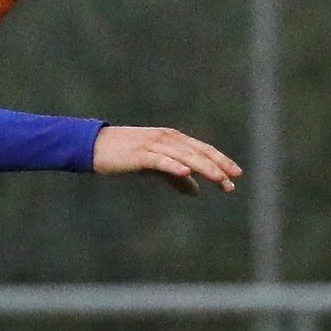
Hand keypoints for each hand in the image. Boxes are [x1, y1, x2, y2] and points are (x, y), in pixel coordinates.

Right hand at [92, 125, 240, 195]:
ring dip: (203, 167)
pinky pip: (161, 160)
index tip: (236, 175)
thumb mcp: (155, 167)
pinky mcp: (140, 154)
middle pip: (198, 152)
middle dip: (218, 166)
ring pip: (185, 156)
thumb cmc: (125, 156)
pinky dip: (174, 165)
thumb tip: (196, 191)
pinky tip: (186, 172)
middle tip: (232, 181)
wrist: (94, 146)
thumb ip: (176, 177)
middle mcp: (167, 138)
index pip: (203, 150)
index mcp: (173, 139)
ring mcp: (154, 145)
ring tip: (218, 179)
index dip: (221, 161)